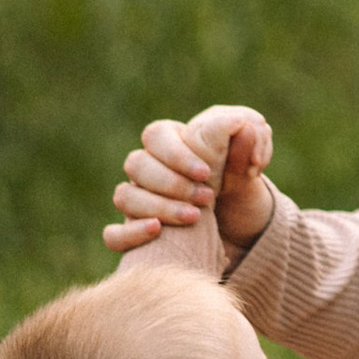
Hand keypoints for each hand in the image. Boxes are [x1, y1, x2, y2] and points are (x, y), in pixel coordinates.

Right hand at [105, 102, 276, 253]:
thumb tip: (242, 125)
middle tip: (207, 197)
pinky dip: (130, 233)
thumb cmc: (234, 177)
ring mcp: (136, 200)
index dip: (176, 154)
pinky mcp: (133, 231)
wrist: (235, 216)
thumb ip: (245, 139)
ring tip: (194, 217)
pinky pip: (113, 234)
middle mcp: (146, 169)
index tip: (206, 173)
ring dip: (158, 206)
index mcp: (168, 142)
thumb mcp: (245, 157)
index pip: (155, 135)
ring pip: (125, 196)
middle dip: (172, 182)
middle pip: (136, 164)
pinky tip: (156, 231)